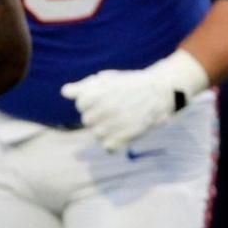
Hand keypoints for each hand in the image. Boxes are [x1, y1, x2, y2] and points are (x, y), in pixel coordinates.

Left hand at [59, 50, 208, 151]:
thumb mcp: (107, 79)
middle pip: (87, 120)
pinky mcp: (126, 137)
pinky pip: (109, 147)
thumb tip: (65, 92)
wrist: (162, 91)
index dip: (91, 101)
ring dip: (106, 129)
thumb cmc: (131, 84)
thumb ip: (84, 86)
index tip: (104, 97)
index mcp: (97, 94)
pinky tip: (122, 132)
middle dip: (98, 115)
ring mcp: (115, 125)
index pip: (81, 104)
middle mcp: (104, 110)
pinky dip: (113, 143)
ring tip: (120, 119)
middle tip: (114, 108)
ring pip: (97, 134)